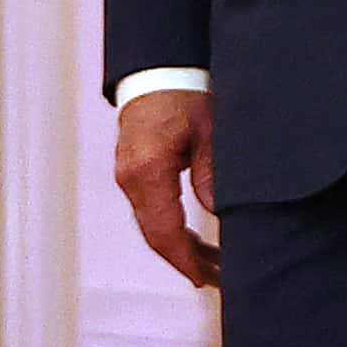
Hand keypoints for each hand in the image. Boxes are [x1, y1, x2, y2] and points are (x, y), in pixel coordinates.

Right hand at [114, 88, 218, 289]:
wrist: (159, 65)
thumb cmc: (185, 91)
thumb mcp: (211, 133)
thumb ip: (213, 176)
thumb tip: (218, 215)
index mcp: (147, 170)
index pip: (165, 232)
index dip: (186, 261)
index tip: (207, 280)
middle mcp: (130, 176)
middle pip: (156, 235)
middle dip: (186, 261)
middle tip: (218, 280)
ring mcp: (128, 174)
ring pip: (153, 225)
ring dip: (181, 247)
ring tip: (212, 266)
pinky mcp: (133, 169)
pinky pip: (150, 209)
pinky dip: (171, 228)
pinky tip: (191, 239)